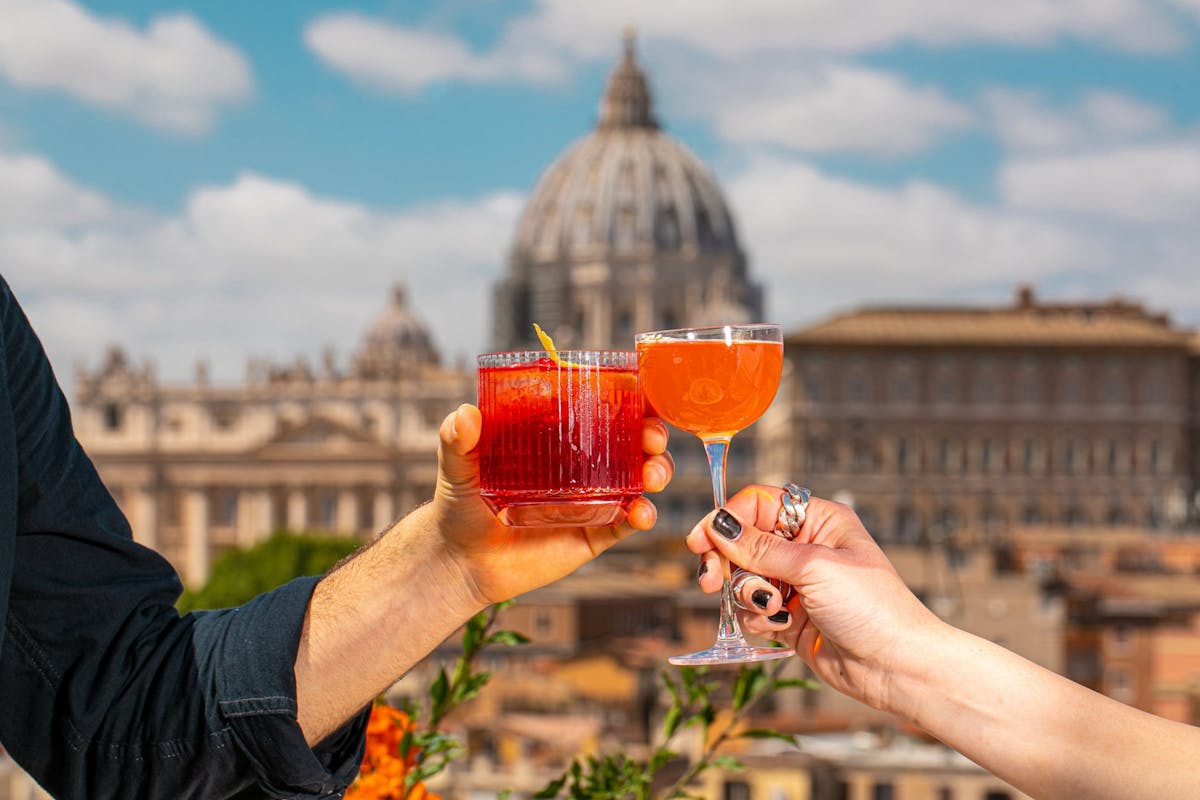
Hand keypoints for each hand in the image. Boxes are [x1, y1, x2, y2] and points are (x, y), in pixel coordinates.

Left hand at [432, 404, 672, 605]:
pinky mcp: (595, 534)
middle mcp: (581, 465)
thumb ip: (457, 441)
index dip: (630, 398)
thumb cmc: (461, 506)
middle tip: (651, 435)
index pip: (600, 409)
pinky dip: (643, 515)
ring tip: (653, 475)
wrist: (462, 563)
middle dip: (652, 432)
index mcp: (557, 437)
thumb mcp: (457, 468)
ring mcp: (592, 500)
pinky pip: (628, 522)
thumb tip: (465, 415)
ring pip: (640, 479)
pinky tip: (641, 513)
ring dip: (658, 470)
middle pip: (632, 441)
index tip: (645, 390)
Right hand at [686, 487, 941, 709]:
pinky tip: (779, 627)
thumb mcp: (813, 567)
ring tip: (771, 609)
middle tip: (712, 581)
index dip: (727, 519)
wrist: (894, 666)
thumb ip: (760, 548)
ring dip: (747, 595)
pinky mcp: (788, 617)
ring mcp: (796, 584)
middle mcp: (805, 548)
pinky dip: (757, 618)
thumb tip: (717, 525)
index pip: (759, 504)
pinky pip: (751, 609)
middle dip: (727, 561)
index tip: (701, 541)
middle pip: (743, 541)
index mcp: (818, 520)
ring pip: (743, 577)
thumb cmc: (871, 606)